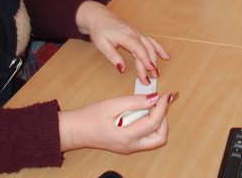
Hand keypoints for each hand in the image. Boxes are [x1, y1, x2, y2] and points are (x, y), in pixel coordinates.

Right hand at [58, 92, 173, 152]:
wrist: (76, 130)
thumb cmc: (90, 117)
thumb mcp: (112, 104)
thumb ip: (135, 102)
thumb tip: (154, 98)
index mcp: (126, 137)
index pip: (153, 123)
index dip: (162, 107)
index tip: (165, 94)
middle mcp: (130, 146)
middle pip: (160, 137)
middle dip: (163, 119)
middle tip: (158, 103)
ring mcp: (129, 148)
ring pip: (154, 139)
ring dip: (158, 123)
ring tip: (150, 107)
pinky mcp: (128, 145)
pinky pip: (146, 137)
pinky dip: (149, 125)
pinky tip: (142, 112)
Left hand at [76, 1, 169, 82]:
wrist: (100, 17)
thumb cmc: (100, 30)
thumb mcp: (102, 45)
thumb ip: (112, 57)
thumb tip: (122, 69)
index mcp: (125, 36)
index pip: (138, 48)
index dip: (145, 59)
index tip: (150, 69)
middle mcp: (134, 34)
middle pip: (145, 50)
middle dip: (150, 64)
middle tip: (151, 78)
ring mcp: (137, 34)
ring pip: (150, 46)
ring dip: (155, 59)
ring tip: (157, 72)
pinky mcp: (138, 35)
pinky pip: (151, 42)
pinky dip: (159, 49)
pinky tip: (165, 56)